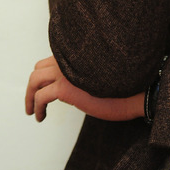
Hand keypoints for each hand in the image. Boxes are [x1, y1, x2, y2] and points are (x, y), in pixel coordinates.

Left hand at [25, 56, 144, 122]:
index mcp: (81, 53)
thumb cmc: (128, 85)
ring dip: (30, 96)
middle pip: (39, 67)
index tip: (47, 88)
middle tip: (33, 101)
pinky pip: (41, 97)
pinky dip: (36, 106)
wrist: (139, 91)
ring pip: (34, 80)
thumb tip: (68, 85)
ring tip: (34, 111)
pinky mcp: (66, 87)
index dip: (47, 74)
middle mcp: (72, 58)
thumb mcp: (103, 75)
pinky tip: (41, 116)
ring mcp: (67, 71)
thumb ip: (84, 72)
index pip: (53, 58)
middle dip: (33, 85)